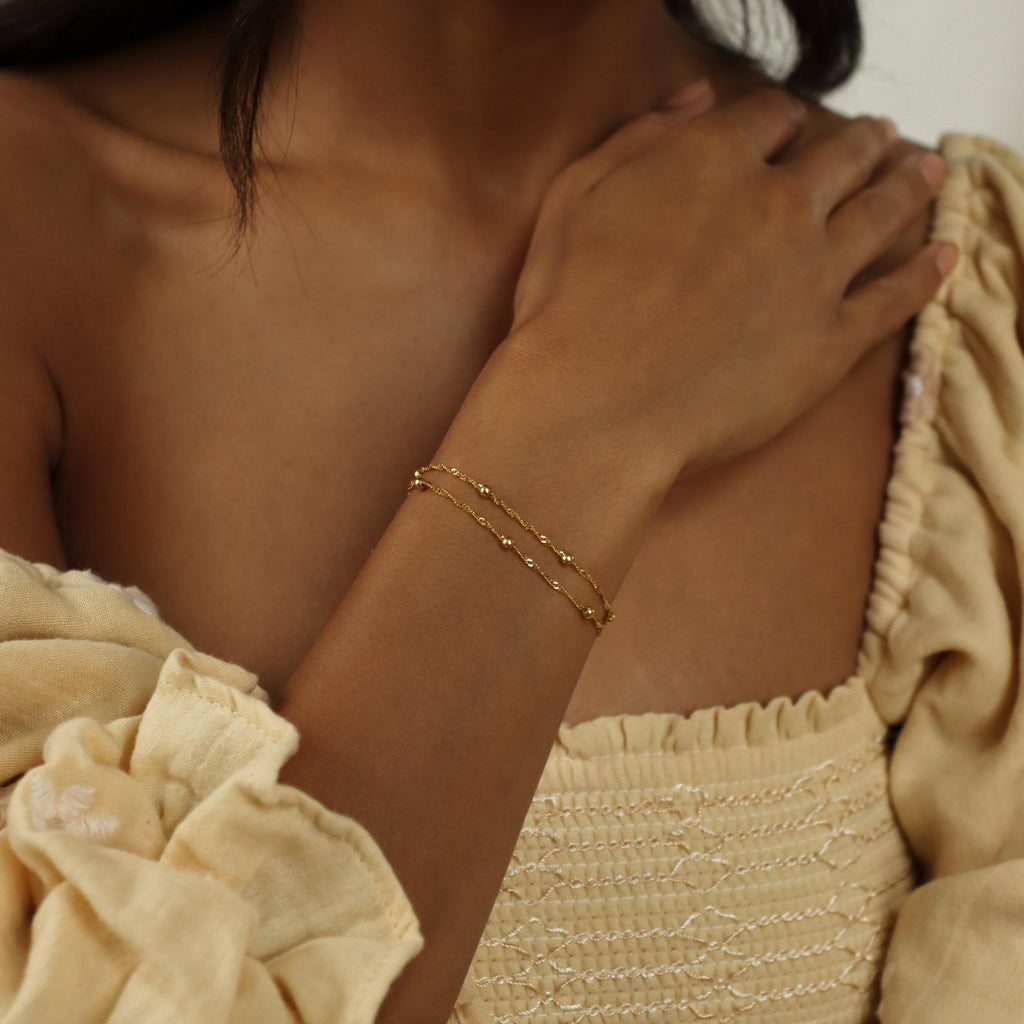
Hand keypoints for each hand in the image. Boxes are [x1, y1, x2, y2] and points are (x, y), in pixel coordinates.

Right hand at [499, 82, 954, 481]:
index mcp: (713, 160)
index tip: (789, 126)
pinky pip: (893, 299)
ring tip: (925, 171)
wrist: (595, 404)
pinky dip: (925, 273)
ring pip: (879, 212)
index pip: (767, 119)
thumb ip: (640, 136)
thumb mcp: (574, 196)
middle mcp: (777, 203)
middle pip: (839, 156)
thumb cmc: (566, 306)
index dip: (780, 119)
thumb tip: (699, 98)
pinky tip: (943, 255)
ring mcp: (812, 273)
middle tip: (879, 137)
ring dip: (907, 184)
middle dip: (860, 142)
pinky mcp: (830, 341)